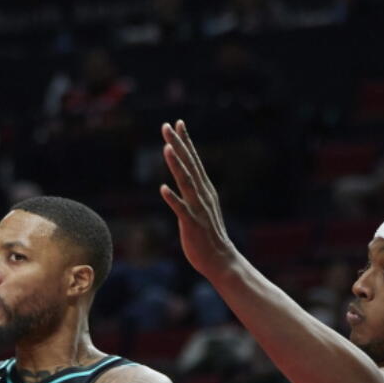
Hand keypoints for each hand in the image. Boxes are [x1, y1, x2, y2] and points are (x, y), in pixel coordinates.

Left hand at [159, 120, 236, 276]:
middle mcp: (202, 194)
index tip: (177, 122)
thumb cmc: (208, 234)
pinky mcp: (192, 224)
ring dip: (176, 165)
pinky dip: (172, 198)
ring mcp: (198, 208)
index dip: (185, 141)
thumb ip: (193, 191)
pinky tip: (163, 188)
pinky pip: (181, 209)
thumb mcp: (201, 207)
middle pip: (189, 165)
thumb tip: (186, 177)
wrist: (221, 259)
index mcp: (204, 189)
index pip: (193, 160)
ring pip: (185, 182)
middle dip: (178, 144)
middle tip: (167, 125)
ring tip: (166, 148)